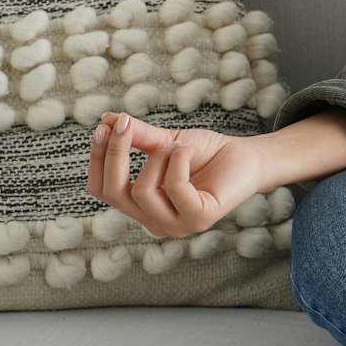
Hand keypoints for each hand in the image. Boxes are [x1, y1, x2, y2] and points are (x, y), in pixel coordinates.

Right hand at [85, 110, 265, 238]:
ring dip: (160, 157)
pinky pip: (174, 188)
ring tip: (180, 147)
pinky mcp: (199, 218)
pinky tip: (189, 151)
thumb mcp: (166, 142)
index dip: (97, 159)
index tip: (102, 127)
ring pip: (142, 190)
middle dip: (115, 153)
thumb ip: (138, 137)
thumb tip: (107, 119)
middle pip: (114, 193)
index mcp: (141, 208)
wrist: (247, 156)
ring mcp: (176, 225)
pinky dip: (178, 161)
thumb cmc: (208, 153)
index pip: (102, 190)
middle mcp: (154, 222)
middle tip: (124, 123)